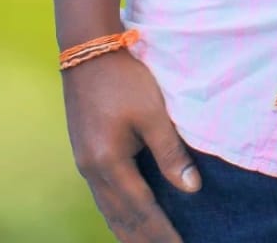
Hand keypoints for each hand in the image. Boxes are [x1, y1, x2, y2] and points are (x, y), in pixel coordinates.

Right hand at [62, 47, 201, 242]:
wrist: (88, 51)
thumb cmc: (124, 78)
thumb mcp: (153, 112)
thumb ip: (170, 153)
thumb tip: (191, 189)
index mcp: (109, 163)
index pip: (142, 210)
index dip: (162, 233)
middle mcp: (92, 171)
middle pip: (121, 219)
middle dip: (144, 241)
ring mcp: (85, 165)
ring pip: (109, 212)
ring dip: (129, 233)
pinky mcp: (85, 155)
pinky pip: (102, 197)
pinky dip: (117, 215)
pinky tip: (126, 220)